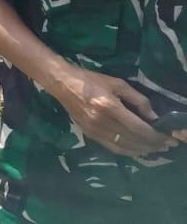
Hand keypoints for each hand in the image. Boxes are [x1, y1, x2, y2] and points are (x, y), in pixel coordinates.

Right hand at [51, 66, 176, 157]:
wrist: (61, 83)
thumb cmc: (91, 80)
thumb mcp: (118, 84)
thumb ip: (138, 100)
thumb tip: (154, 118)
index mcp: (110, 108)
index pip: (139, 129)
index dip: (157, 136)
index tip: (169, 139)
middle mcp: (102, 123)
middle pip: (134, 141)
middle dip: (153, 145)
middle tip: (166, 145)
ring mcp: (94, 131)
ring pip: (124, 148)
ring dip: (142, 151)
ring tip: (155, 149)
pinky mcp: (89, 135)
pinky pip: (112, 148)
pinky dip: (128, 151)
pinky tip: (137, 149)